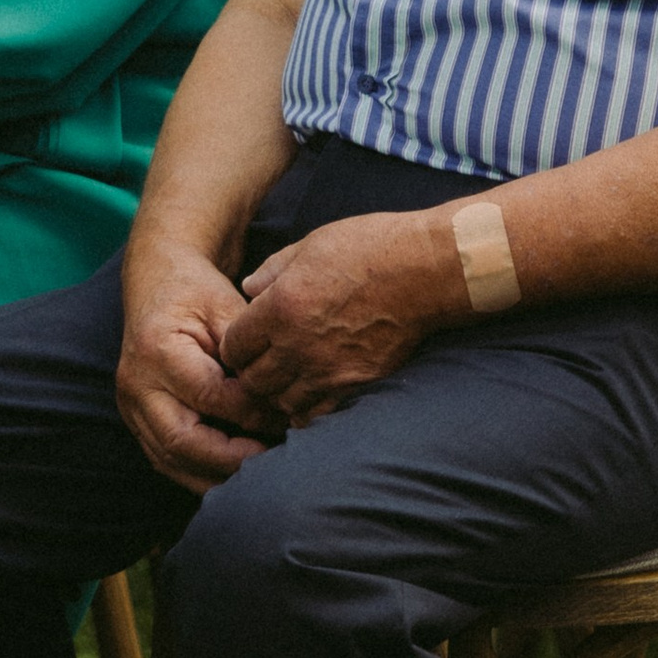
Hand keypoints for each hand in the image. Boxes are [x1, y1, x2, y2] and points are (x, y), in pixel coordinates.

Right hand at [115, 240, 285, 490]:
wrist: (156, 284)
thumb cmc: (194, 291)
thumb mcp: (224, 303)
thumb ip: (246, 348)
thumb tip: (275, 396)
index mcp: (157, 350)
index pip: (209, 396)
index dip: (250, 412)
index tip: (285, 416)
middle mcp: (136, 384)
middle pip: (181, 441)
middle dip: (230, 459)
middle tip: (272, 461)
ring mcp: (131, 406)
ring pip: (170, 459)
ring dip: (215, 475)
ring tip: (257, 475)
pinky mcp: (135, 419)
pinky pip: (164, 459)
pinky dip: (198, 472)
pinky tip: (230, 474)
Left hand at [219, 210, 466, 425]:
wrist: (424, 271)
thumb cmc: (369, 248)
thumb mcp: (311, 244)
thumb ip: (273, 270)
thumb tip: (248, 288)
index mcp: (280, 307)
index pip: (234, 347)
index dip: (235, 346)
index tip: (246, 341)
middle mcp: (298, 345)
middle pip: (253, 382)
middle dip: (252, 373)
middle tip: (263, 363)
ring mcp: (328, 369)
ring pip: (282, 403)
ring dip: (279, 393)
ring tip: (287, 379)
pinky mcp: (356, 384)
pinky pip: (318, 413)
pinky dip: (308, 408)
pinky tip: (312, 392)